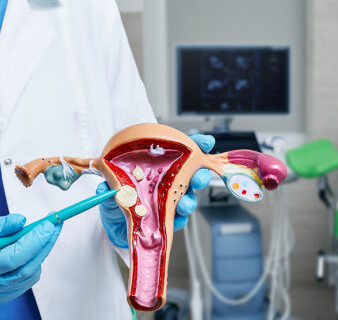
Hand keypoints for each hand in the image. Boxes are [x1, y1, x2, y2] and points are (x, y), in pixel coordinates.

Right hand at [0, 214, 61, 304]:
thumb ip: (1, 226)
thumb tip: (21, 220)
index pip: (14, 258)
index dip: (34, 241)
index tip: (48, 224)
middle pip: (28, 267)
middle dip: (45, 243)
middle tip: (56, 223)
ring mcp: (2, 293)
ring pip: (31, 272)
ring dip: (42, 250)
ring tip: (46, 231)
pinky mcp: (9, 294)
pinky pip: (29, 277)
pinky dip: (35, 260)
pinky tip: (34, 247)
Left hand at [97, 133, 214, 246]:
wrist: (116, 222)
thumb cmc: (120, 195)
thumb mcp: (113, 184)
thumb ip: (110, 183)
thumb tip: (104, 186)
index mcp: (162, 166)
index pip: (183, 152)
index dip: (197, 145)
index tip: (206, 142)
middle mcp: (171, 181)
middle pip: (193, 176)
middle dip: (200, 176)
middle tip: (198, 178)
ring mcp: (171, 200)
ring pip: (189, 199)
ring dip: (189, 201)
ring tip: (183, 205)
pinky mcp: (169, 219)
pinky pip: (179, 220)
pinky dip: (178, 220)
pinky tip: (174, 220)